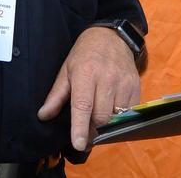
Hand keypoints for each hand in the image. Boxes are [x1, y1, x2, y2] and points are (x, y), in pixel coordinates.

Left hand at [36, 26, 139, 150]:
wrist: (112, 36)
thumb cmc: (86, 54)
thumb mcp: (67, 70)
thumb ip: (56, 95)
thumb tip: (44, 115)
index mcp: (85, 73)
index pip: (83, 106)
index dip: (80, 127)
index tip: (79, 144)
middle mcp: (106, 78)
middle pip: (101, 117)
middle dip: (92, 130)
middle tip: (85, 132)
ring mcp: (123, 83)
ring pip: (116, 117)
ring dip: (106, 125)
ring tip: (98, 120)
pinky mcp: (136, 86)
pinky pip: (129, 112)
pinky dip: (120, 118)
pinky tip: (112, 111)